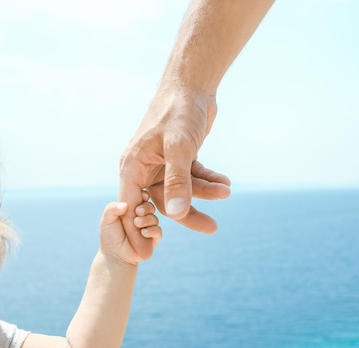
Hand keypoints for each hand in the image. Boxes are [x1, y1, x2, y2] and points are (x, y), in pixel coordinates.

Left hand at [99, 191, 160, 264]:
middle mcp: (143, 217)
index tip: (141, 196)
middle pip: (150, 207)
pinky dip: (151, 230)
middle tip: (138, 211)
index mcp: (133, 209)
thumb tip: (125, 204)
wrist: (114, 255)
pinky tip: (143, 232)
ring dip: (147, 219)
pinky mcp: (154, 239)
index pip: (142, 198)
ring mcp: (149, 227)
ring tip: (137, 223)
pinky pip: (158, 231)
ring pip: (154, 218)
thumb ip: (112, 209)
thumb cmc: (109, 236)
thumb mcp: (106, 220)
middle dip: (146, 207)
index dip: (143, 195)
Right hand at [119, 87, 230, 257]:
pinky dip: (208, 180)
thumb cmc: (179, 110)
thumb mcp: (179, 147)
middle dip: (188, 214)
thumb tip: (174, 214)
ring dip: (204, 192)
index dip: (139, 230)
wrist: (193, 83)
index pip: (131, 207)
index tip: (149, 254)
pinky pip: (192, 177)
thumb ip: (177, 181)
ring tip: (227, 192)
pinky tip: (225, 183)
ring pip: (181, 190)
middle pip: (162, 202)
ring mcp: (162, 163)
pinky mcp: (179, 157)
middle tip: (212, 229)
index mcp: (133, 166)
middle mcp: (144, 167)